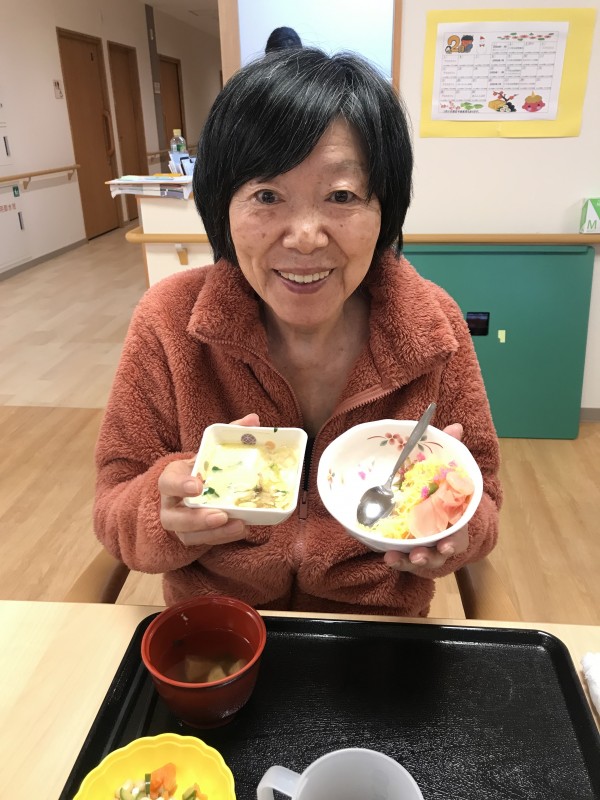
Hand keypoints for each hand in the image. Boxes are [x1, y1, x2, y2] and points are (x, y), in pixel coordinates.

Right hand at [159, 413, 259, 546]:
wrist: (191, 491)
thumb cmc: (203, 468)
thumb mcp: (211, 451)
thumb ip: (229, 433)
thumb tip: (253, 420)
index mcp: (172, 477)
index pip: (168, 481)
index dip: (180, 485)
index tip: (198, 486)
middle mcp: (170, 504)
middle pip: (175, 516)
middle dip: (197, 518)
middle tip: (221, 514)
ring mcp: (178, 524)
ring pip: (189, 535)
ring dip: (214, 533)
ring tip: (239, 525)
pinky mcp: (190, 538)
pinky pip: (203, 543)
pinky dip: (221, 538)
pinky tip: (241, 529)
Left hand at [384, 422, 467, 572]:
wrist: (441, 507)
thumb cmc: (445, 488)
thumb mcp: (448, 469)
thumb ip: (452, 450)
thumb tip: (455, 426)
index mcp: (456, 520)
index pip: (458, 532)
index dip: (452, 540)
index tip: (444, 543)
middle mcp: (444, 538)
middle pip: (440, 553)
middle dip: (430, 555)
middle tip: (418, 553)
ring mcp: (428, 547)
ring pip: (422, 559)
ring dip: (410, 561)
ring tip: (395, 558)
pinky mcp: (411, 551)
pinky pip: (405, 559)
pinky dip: (398, 560)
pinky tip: (386, 557)